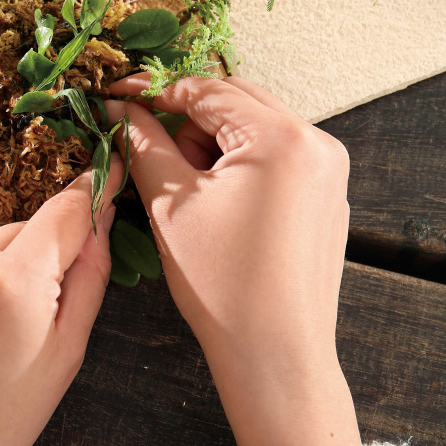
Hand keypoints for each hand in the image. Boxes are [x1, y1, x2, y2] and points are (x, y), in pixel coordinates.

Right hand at [106, 75, 360, 445]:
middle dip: (186, 121)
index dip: (155, 91)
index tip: (117, 97)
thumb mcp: (170, 204)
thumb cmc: (222, 284)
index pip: (207, 89)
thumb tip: (122, 110)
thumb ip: (144, 143)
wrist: (277, 356)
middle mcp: (317, 142)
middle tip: (150, 153)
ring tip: (190, 195)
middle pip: (235, 100)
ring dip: (212, 144)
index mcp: (281, 137)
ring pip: (254, 127)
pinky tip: (217, 206)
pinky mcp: (327, 194)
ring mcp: (328, 169)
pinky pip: (276, 155)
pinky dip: (240, 165)